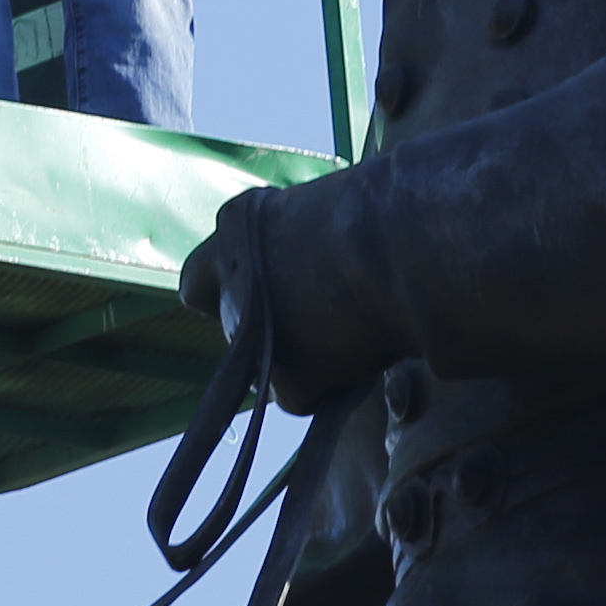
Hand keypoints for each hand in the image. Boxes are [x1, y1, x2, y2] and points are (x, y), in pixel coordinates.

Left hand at [182, 182, 385, 414]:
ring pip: (262, 370)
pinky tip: (363, 354)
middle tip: (322, 317)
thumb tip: (310, 266)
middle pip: (234, 325)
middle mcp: (229, 285)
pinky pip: (300, 396)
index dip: (228, 288)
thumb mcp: (324, 210)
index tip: (260, 291)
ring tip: (350, 335)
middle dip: (267, 328)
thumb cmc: (381, 211)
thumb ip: (297, 239)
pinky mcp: (285, 384)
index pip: (200, 277)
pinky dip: (327, 387)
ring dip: (292, 361)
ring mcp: (251, 338)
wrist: (405, 247)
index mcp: (234, 230)